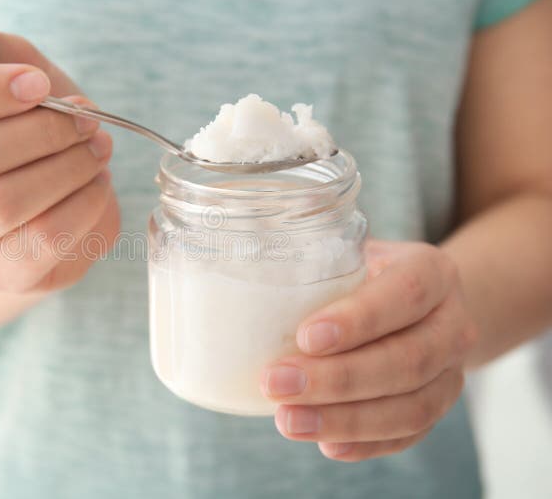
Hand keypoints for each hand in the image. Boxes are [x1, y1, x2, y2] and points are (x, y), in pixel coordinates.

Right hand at [0, 21, 118, 292]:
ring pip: (2, 204)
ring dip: (66, 168)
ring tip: (97, 149)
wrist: (57, 179)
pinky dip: (82, 207)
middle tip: (86, 120)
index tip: (39, 83)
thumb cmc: (26, 116)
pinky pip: (39, 243)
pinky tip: (97, 186)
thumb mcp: (5, 62)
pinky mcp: (0, 273)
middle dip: (40, 132)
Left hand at [261, 240, 477, 460]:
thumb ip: (311, 249)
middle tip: (275, 383)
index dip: (359, 319)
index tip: (305, 337)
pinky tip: (326, 445)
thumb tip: (240, 246)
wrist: (418, 302)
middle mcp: (452, 323)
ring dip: (346, 420)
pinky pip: (408, 435)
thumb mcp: (349, 248)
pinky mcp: (437, 406)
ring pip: (411, 407)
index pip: (405, 293)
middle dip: (338, 379)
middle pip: (408, 359)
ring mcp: (450, 371)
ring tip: (288, 421)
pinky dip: (365, 443)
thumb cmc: (365, 269)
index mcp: (432, 272)